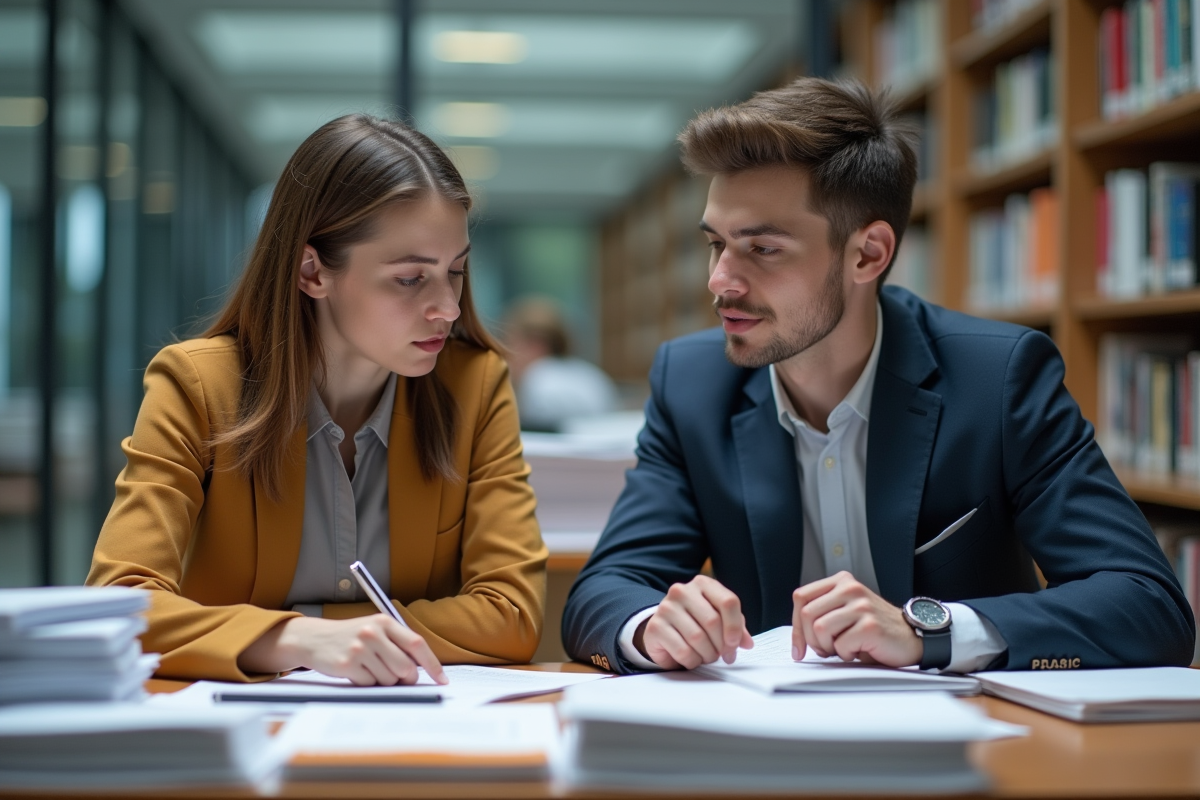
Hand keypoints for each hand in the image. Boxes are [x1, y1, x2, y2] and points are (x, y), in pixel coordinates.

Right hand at [239, 614, 447, 685]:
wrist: (314, 638)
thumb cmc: (351, 636)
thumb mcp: (375, 630)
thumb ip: (398, 644)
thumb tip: (421, 670)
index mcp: (385, 621)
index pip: (417, 644)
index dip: (432, 664)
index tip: (442, 679)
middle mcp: (373, 633)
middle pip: (405, 668)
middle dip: (405, 678)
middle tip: (396, 677)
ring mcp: (359, 649)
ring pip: (389, 679)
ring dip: (383, 680)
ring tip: (369, 667)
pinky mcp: (347, 664)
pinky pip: (370, 684)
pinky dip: (367, 682)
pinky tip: (356, 671)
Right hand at [634, 575, 752, 669]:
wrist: (663, 629)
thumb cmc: (695, 622)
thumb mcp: (718, 618)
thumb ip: (735, 627)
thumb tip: (747, 642)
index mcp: (703, 584)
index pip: (728, 601)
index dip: (735, 627)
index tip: (734, 643)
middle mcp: (682, 591)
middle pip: (713, 622)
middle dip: (721, 645)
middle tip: (722, 654)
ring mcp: (666, 607)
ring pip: (698, 638)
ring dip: (707, 655)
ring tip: (707, 656)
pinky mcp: (656, 627)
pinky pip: (683, 651)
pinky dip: (692, 661)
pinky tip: (692, 658)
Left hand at [791, 571, 921, 666]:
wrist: (910, 637)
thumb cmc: (875, 629)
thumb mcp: (845, 611)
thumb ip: (822, 612)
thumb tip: (796, 634)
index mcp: (841, 582)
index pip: (801, 597)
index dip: (795, 626)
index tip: (799, 647)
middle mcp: (850, 588)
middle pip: (806, 614)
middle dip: (811, 640)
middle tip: (826, 650)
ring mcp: (861, 605)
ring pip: (819, 629)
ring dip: (828, 647)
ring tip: (844, 648)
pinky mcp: (870, 625)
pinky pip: (841, 645)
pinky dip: (846, 654)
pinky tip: (860, 650)